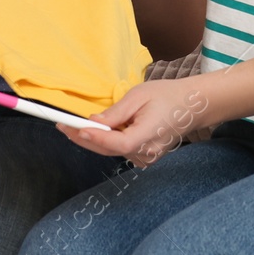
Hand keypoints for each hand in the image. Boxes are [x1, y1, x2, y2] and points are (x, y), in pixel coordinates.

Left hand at [58, 78, 212, 166]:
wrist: (191, 106)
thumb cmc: (166, 96)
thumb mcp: (138, 96)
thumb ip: (115, 113)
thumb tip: (93, 122)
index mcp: (148, 136)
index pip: (117, 142)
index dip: (95, 137)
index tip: (75, 128)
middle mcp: (146, 153)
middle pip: (108, 150)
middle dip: (83, 138)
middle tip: (62, 126)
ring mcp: (146, 158)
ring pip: (111, 151)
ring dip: (93, 139)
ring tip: (74, 125)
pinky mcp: (144, 157)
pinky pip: (119, 150)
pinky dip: (106, 141)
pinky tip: (96, 130)